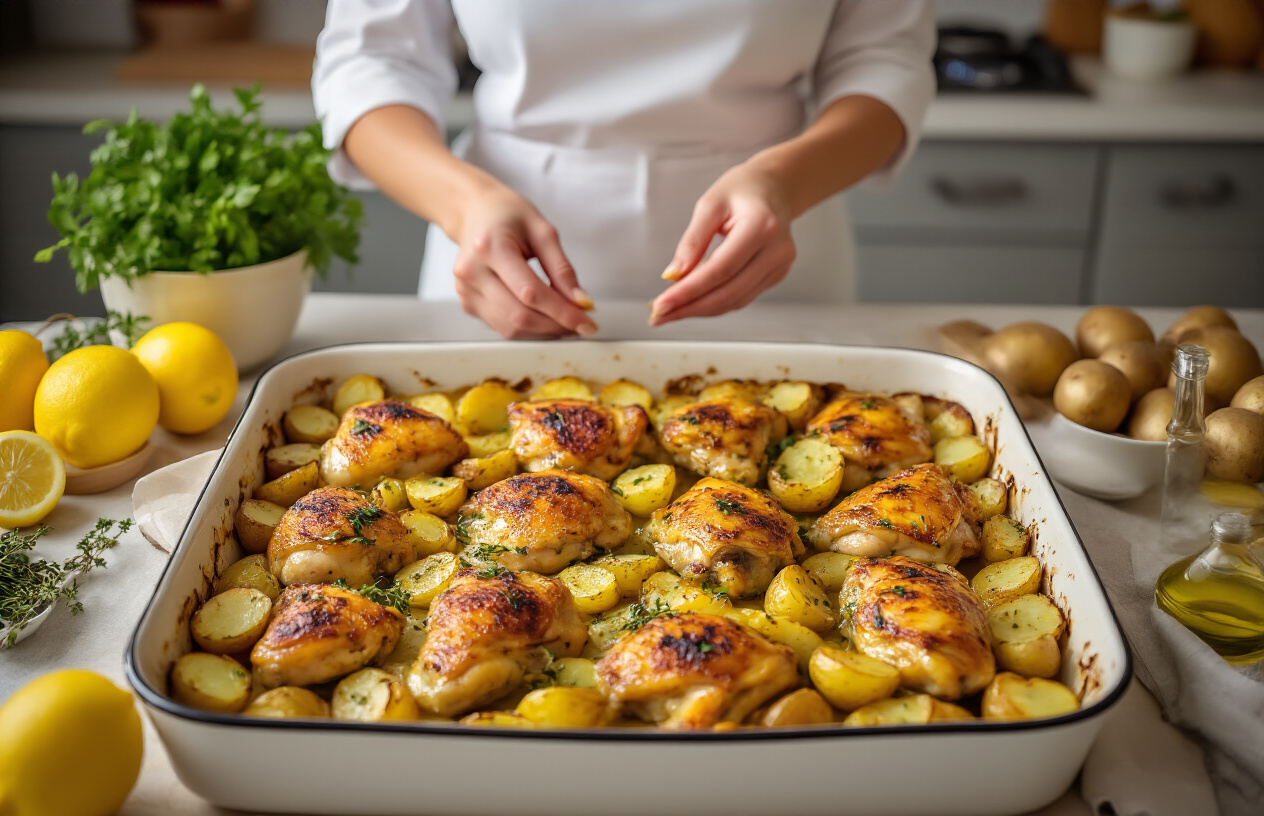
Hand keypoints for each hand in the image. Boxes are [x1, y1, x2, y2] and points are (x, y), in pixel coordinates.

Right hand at [451, 183, 596, 339]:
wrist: (475, 212)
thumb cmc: (507, 215)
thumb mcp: (542, 231)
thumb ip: (561, 268)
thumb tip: (579, 302)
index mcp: (490, 247)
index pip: (531, 292)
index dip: (562, 313)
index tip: (586, 323)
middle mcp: (472, 272)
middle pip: (520, 315)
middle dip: (556, 325)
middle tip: (581, 324)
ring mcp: (466, 291)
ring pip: (511, 328)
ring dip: (544, 331)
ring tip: (566, 321)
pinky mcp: (468, 304)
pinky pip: (503, 327)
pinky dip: (529, 328)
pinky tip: (544, 318)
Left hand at [650, 163, 795, 325]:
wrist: (774, 188)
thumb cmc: (742, 190)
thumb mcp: (710, 204)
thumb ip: (692, 241)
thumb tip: (673, 275)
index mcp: (761, 226)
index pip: (720, 269)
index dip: (689, 291)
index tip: (661, 304)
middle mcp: (776, 250)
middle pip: (729, 292)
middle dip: (690, 307)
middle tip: (658, 315)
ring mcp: (779, 266)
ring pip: (735, 301)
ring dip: (699, 310)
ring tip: (670, 311)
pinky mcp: (776, 276)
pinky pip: (741, 297)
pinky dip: (714, 303)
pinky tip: (692, 303)